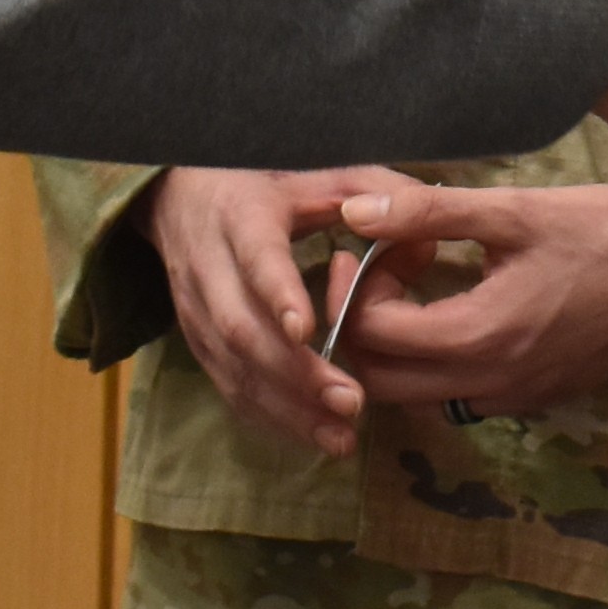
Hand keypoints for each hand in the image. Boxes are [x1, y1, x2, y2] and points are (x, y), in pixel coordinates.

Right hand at [144, 162, 402, 461]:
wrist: (180, 196)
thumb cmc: (265, 182)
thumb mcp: (316, 171)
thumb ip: (375, 194)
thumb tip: (427, 236)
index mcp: (240, 217)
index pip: (256, 258)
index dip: (277, 294)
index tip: (307, 330)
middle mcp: (208, 266)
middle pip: (241, 328)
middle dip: (294, 373)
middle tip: (351, 403)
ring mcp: (196, 310)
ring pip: (233, 367)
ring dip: (285, 408)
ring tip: (339, 436)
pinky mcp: (197, 341)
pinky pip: (228, 387)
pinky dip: (268, 417)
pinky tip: (311, 436)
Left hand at [330, 180, 607, 416]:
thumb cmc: (607, 230)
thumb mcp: (515, 210)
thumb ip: (429, 211)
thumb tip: (353, 210)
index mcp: (481, 336)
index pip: (372, 335)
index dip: (356, 286)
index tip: (376, 241)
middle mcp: (493, 384)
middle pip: (380, 382)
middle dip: (362, 325)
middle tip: (383, 267)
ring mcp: (517, 397)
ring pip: (418, 395)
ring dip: (398, 346)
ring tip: (421, 282)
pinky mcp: (538, 396)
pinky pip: (460, 393)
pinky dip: (438, 359)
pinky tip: (461, 303)